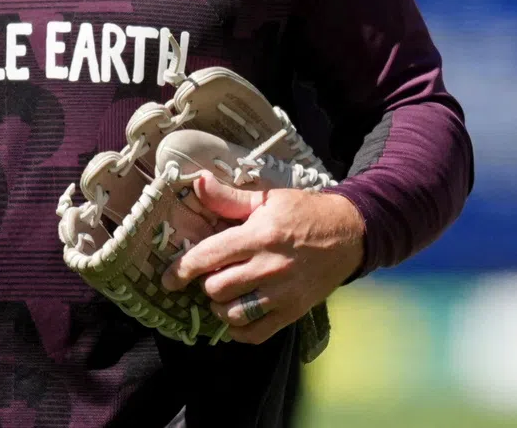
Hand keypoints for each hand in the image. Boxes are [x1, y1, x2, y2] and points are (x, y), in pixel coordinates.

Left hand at [160, 174, 364, 344]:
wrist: (348, 234)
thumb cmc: (302, 212)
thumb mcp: (266, 199)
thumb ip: (229, 198)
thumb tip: (198, 182)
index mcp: (259, 236)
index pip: (210, 256)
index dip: (183, 268)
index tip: (168, 279)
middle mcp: (269, 267)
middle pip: (218, 288)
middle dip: (205, 282)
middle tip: (210, 273)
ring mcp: (283, 293)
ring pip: (233, 313)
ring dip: (220, 305)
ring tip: (222, 292)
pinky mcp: (294, 312)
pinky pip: (256, 333)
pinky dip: (239, 330)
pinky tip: (236, 315)